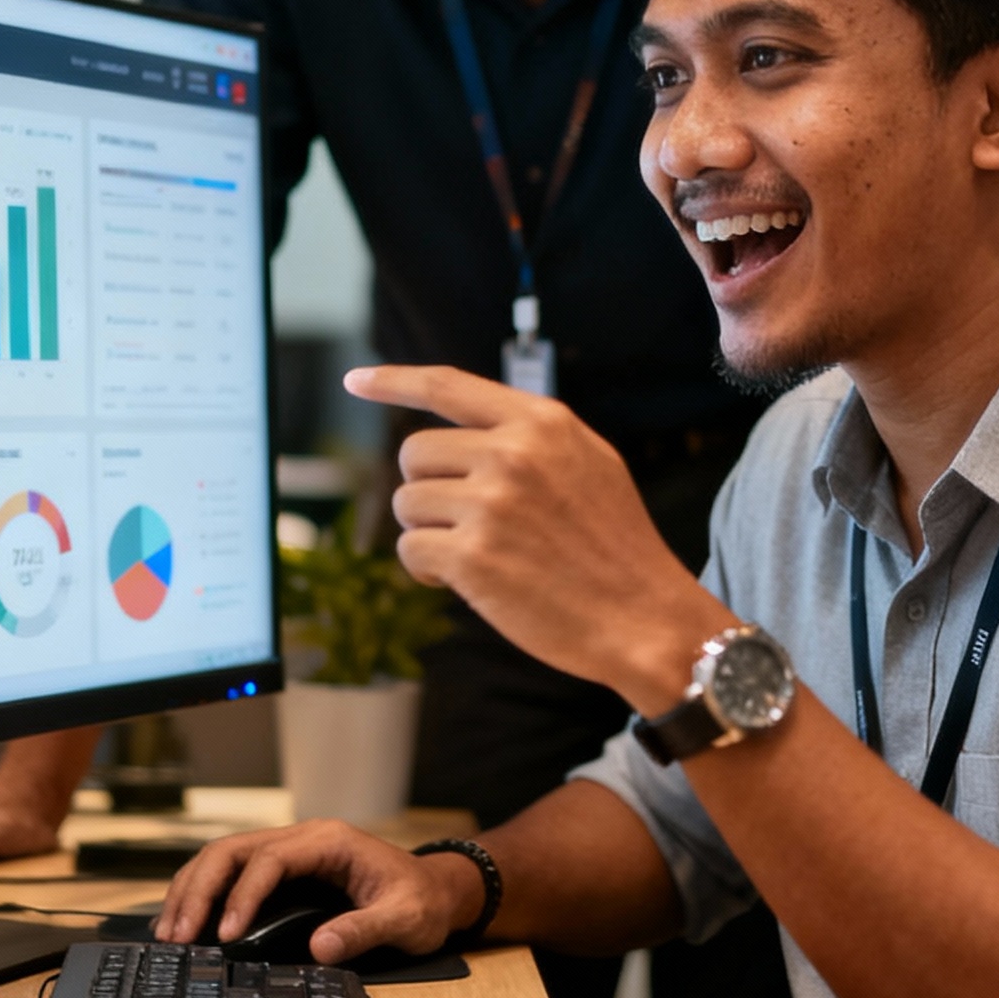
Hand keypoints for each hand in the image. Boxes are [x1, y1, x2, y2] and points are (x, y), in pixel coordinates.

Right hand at [154, 820, 482, 961]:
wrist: (436, 891)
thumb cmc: (422, 903)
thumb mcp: (406, 919)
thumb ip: (366, 930)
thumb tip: (321, 947)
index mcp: (330, 842)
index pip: (271, 858)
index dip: (243, 893)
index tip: (227, 934)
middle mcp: (304, 838)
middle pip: (234, 849)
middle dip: (201, 890)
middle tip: (177, 936)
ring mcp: (291, 851)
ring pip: (225, 857)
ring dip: (193, 891)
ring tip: (169, 933)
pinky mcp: (283, 871)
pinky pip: (232, 873)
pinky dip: (204, 894)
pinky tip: (186, 924)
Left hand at [344, 364, 728, 709]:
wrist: (643, 617)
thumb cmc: (616, 546)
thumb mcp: (590, 462)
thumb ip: (532, 438)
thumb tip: (468, 430)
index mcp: (541, 423)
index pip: (448, 385)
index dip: (394, 381)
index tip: (355, 380)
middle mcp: (512, 454)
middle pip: (414, 452)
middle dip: (428, 489)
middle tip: (465, 522)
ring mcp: (490, 505)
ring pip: (406, 503)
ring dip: (428, 531)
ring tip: (476, 554)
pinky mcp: (472, 558)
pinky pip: (410, 550)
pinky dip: (426, 570)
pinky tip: (465, 582)